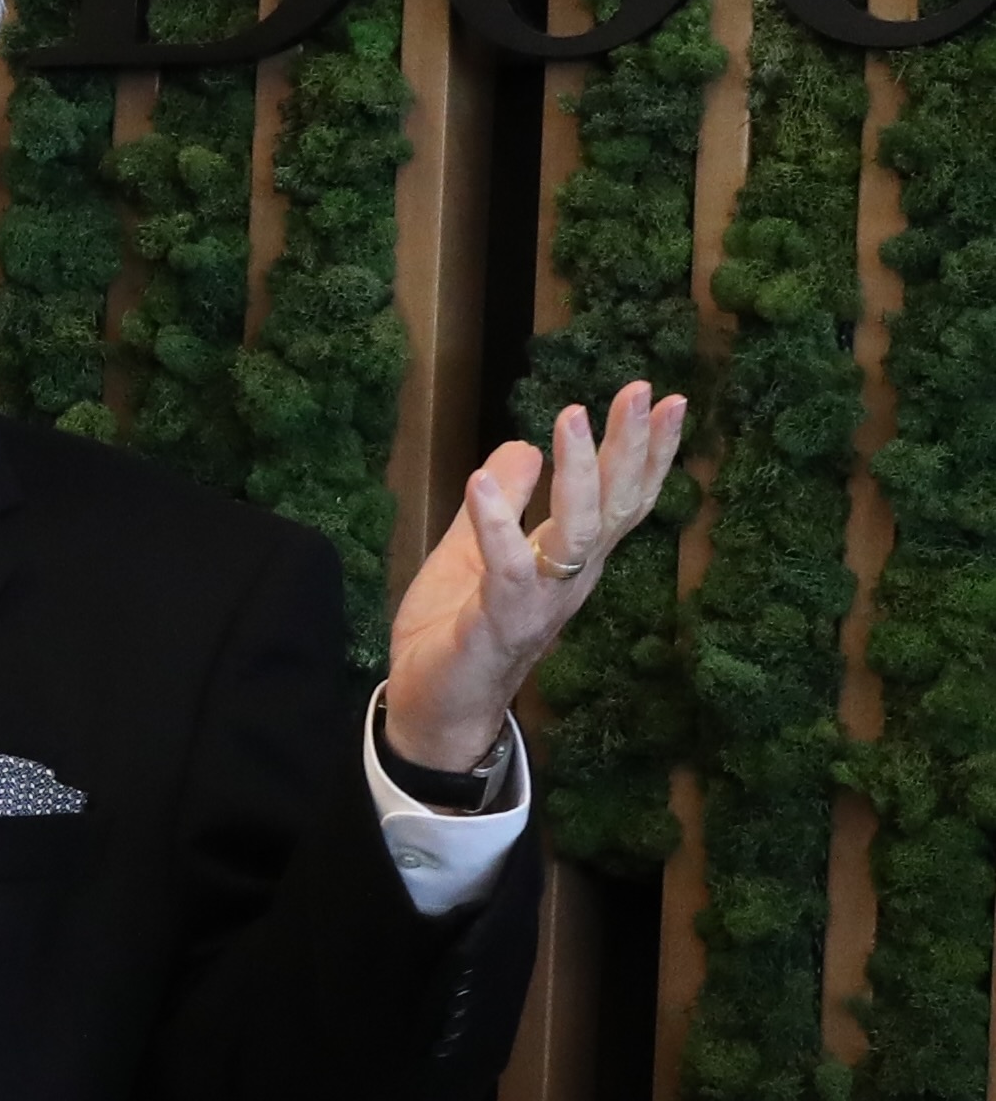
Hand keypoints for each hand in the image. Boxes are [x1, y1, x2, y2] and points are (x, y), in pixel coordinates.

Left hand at [386, 380, 688, 773]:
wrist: (432, 709)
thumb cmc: (456, 629)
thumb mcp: (473, 549)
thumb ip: (503, 501)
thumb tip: (522, 446)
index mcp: (571, 557)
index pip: (621, 496)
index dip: (647, 450)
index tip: (668, 398)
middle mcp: (571, 577)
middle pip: (615, 505)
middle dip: (632, 447)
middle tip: (643, 390)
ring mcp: (541, 601)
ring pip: (576, 531)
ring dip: (576, 474)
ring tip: (570, 416)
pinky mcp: (500, 622)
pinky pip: (508, 570)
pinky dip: (496, 525)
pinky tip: (479, 482)